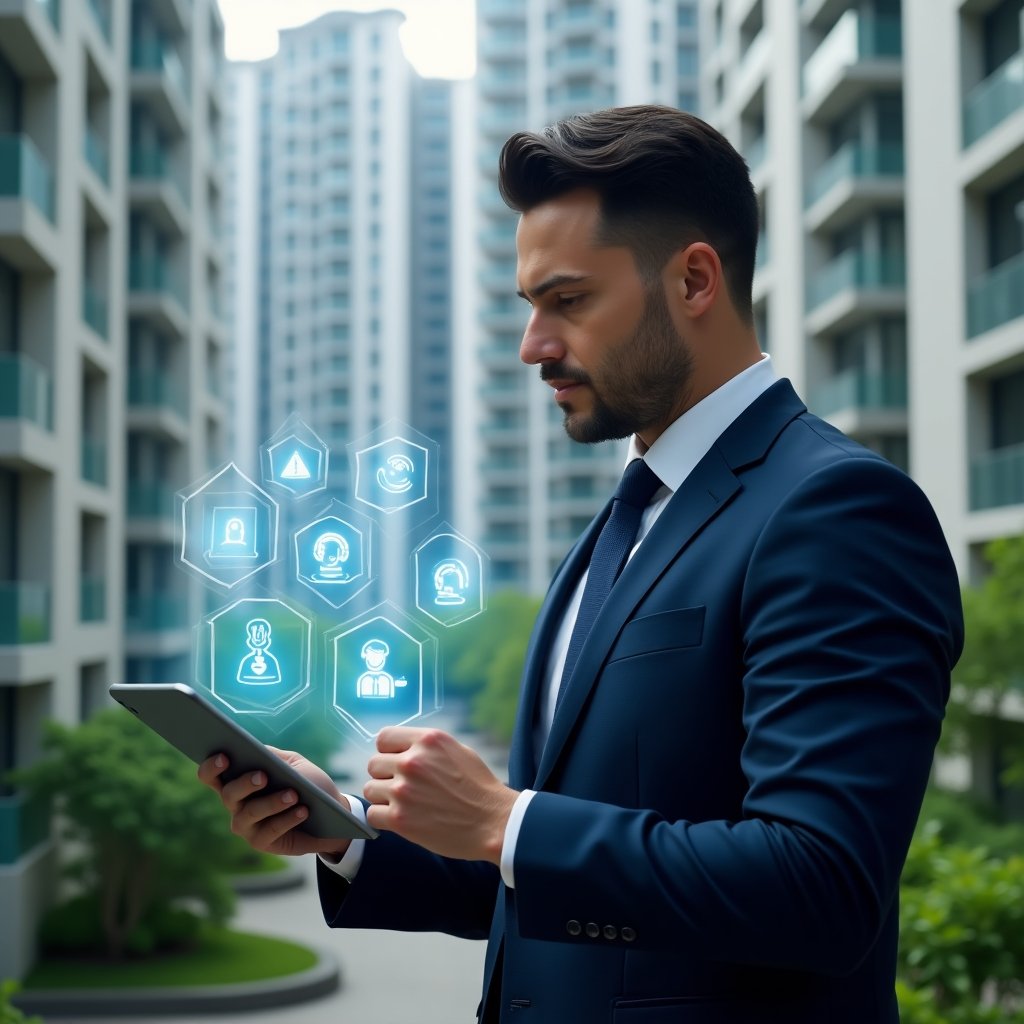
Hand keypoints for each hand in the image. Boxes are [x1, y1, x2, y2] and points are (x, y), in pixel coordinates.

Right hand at [198, 747, 352, 858]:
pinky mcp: (261, 842)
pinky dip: (287, 818)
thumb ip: (275, 756)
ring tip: (293, 795)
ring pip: (249, 813)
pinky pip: (270, 830)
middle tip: (263, 776)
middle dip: (244, 783)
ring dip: (272, 802)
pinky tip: (303, 811)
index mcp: (238, 781)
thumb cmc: (308, 784)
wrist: (330, 813)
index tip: (224, 756)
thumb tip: (257, 750)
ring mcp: (246, 826)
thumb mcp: (294, 764)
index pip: (212, 775)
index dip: (211, 767)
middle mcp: (236, 805)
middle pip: (229, 794)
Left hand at [363, 727, 517, 863]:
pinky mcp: (400, 818)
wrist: (493, 822)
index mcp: (427, 740)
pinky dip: (383, 818)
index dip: (388, 751)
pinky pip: (372, 814)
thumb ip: (427, 747)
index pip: (383, 737)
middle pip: (374, 764)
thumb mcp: (457, 750)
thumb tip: (403, 748)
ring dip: (383, 797)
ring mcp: (403, 790)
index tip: (397, 763)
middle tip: (404, 788)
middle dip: (386, 776)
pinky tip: (401, 819)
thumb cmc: (479, 787)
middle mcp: (412, 761)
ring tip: (404, 804)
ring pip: (370, 789)